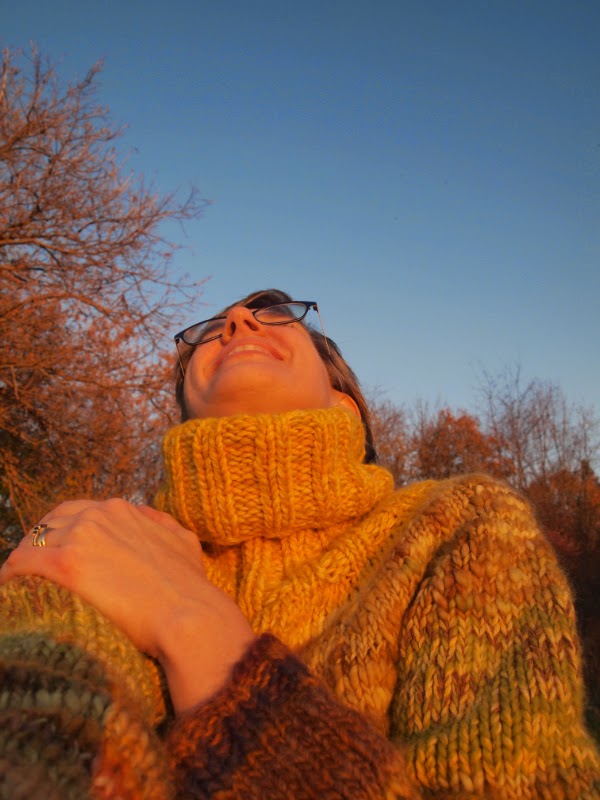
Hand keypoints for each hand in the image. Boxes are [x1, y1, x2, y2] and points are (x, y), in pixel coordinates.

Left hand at [0, 499, 255, 711]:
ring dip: (23, 562)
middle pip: (49, 523)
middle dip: (38, 544)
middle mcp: (98, 515)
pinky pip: (22, 563)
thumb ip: (162, 525)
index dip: (60, 532)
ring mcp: (81, 536)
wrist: (189, 615)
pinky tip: (7, 591)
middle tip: (30, 571)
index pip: (74, 512)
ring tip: (17, 585)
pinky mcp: (66, 564)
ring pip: (32, 541)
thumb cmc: (189, 587)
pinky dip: (10, 575)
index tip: (55, 552)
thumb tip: (149, 518)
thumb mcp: (182, 541)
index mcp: (121, 509)